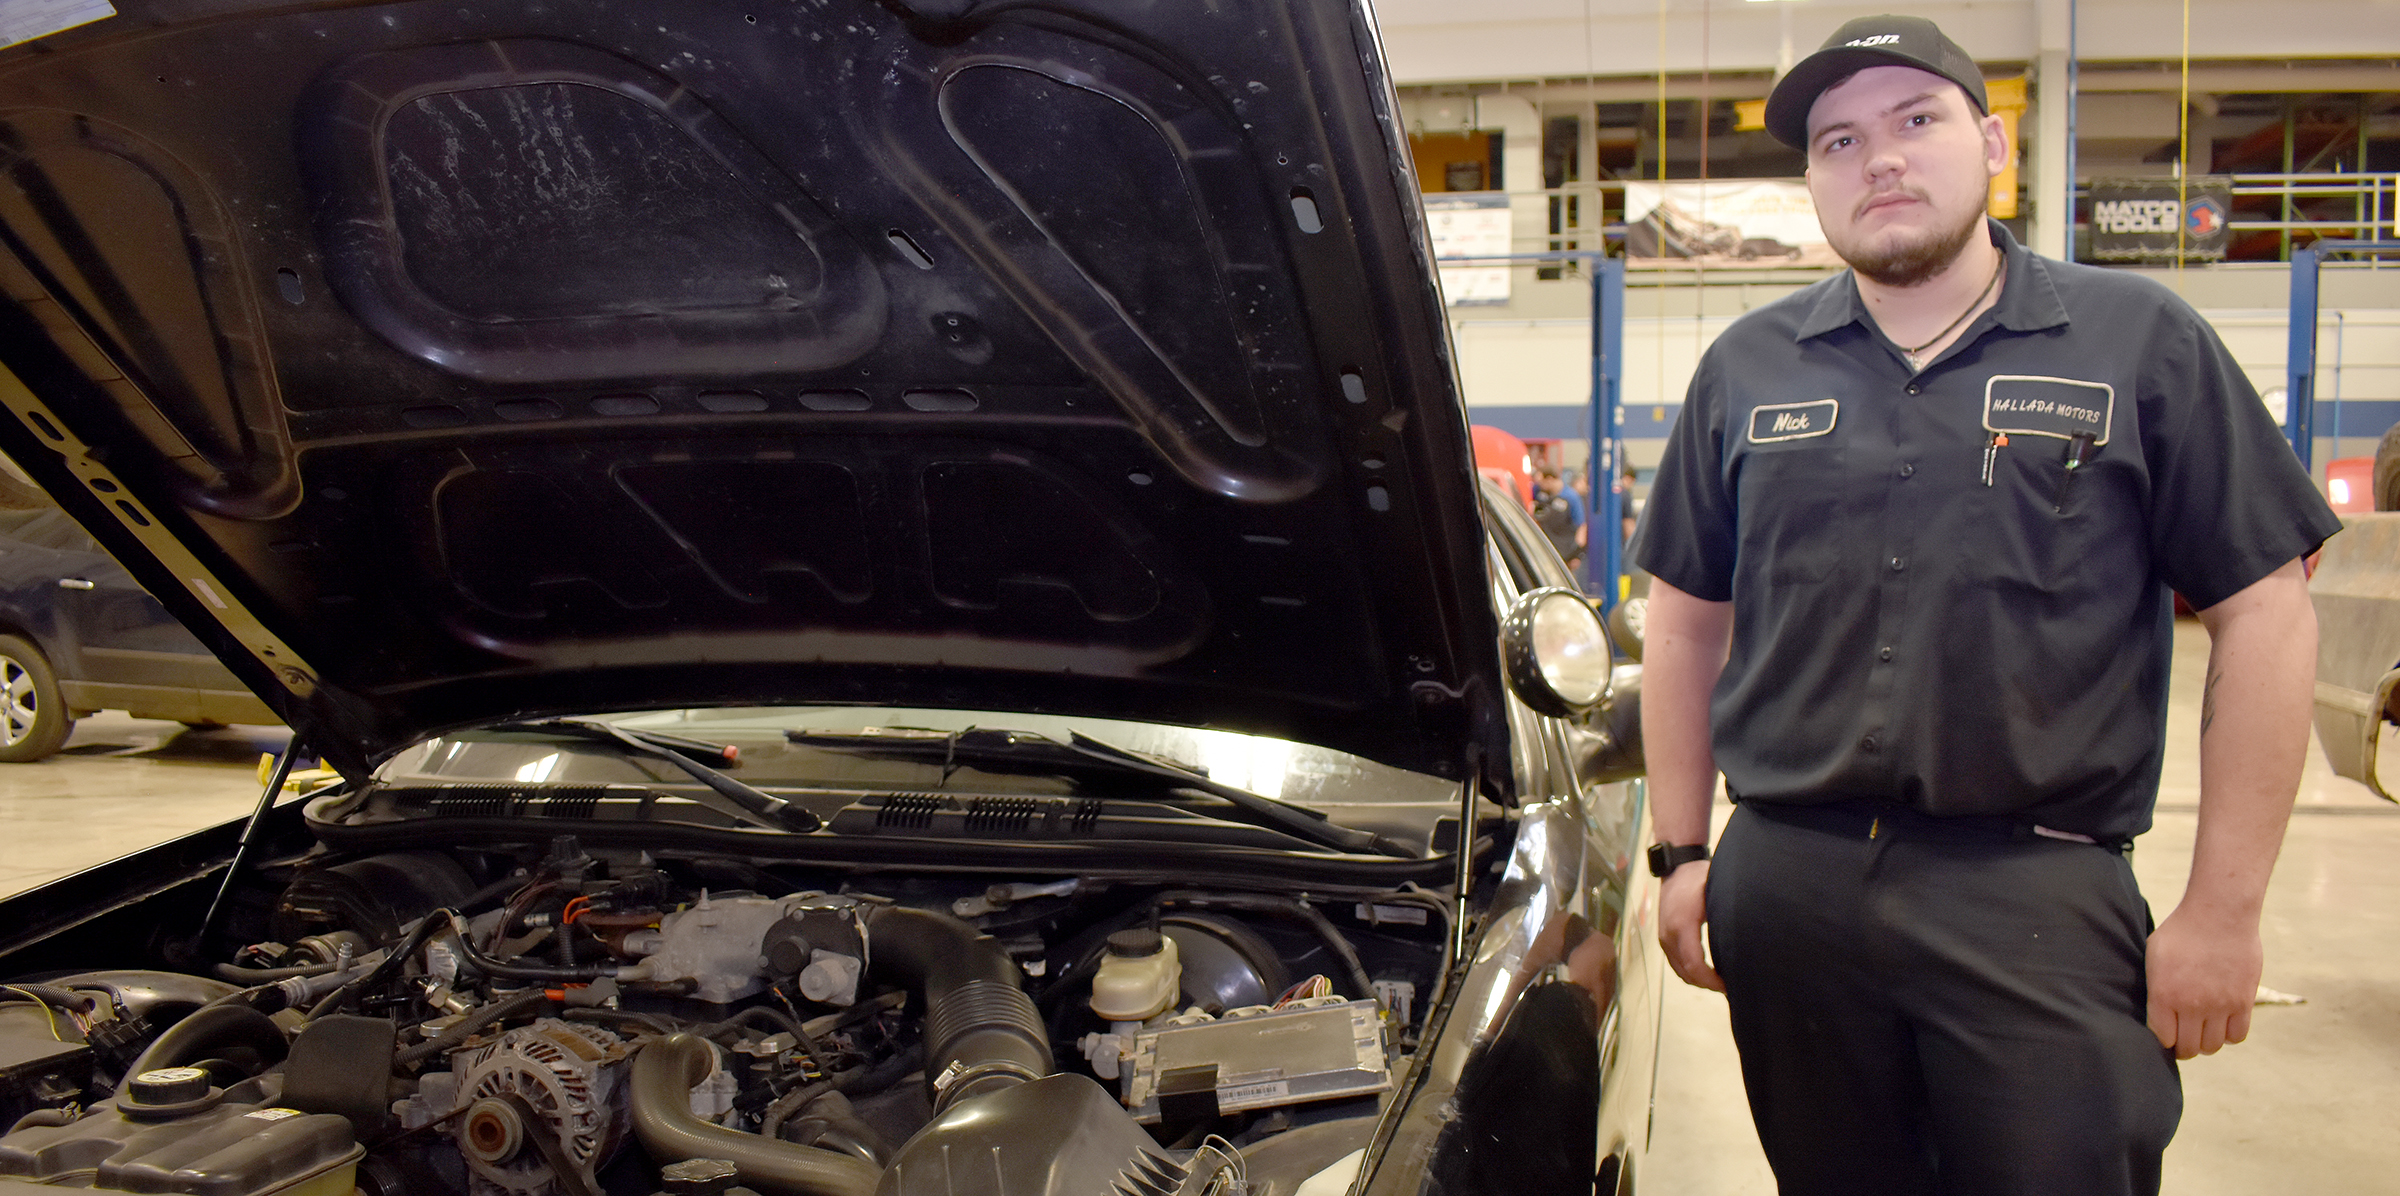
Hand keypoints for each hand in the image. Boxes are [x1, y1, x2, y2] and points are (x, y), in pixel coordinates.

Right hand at [1657, 861, 1722, 991]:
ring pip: (1680, 972)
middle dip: (1708, 985)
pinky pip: (1676, 964)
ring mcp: (1664, 937)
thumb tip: (1749, 939)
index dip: (1712, 981)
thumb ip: (1728, 915)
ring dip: (1699, 981)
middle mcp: (1668, 934)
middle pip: (1686, 973)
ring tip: (1721, 983)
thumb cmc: (1699, 876)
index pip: (1694, 964)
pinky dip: (1691, 972)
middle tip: (1731, 988)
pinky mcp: (1664, 938)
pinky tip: (1708, 973)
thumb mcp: (1717, 893)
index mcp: (1682, 924)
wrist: (1677, 866)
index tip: (1729, 985)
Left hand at [2145, 904, 2262, 1059]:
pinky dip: (2229, 1035)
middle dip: (2183, 1047)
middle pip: (2188, 1048)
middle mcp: (2192, 1005)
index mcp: (2164, 994)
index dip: (2162, 1040)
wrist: (2220, 914)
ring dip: (2206, 1042)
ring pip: (2213, 1046)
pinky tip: (2222, 1023)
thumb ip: (2154, 988)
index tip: (2165, 1036)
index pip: (2162, 1038)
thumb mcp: (2153, 956)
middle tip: (2184, 1038)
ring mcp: (2220, 1005)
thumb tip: (2156, 1013)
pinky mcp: (2244, 1002)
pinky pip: (2237, 1036)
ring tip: (2202, 1030)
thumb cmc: (2182, 931)